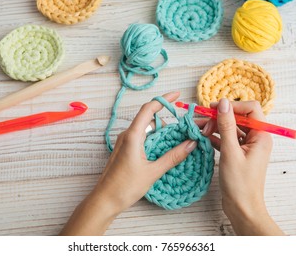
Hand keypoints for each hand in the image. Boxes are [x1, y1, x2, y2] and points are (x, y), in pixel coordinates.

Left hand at [60, 91, 196, 234]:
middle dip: (167, 118)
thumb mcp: (153, 171)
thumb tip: (191, 143)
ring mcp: (124, 142)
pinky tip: (164, 147)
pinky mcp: (124, 150)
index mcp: (133, 136)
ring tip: (178, 137)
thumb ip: (173, 156)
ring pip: (146, 129)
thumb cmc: (125, 186)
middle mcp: (127, 135)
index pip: (149, 108)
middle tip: (184, 124)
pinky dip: (154, 138)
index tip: (178, 95)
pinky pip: (141, 137)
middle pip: (149, 118)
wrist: (104, 200)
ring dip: (161, 130)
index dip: (164, 99)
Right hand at [201, 98, 283, 235]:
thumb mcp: (231, 151)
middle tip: (201, 122)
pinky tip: (202, 137)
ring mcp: (246, 146)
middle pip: (237, 117)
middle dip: (219, 117)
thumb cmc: (240, 184)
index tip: (213, 108)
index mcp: (261, 136)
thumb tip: (223, 103)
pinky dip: (214, 137)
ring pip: (229, 128)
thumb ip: (226, 125)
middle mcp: (256, 138)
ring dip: (214, 127)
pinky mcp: (237, 153)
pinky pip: (226, 139)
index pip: (250, 109)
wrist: (242, 208)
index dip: (231, 106)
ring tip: (198, 130)